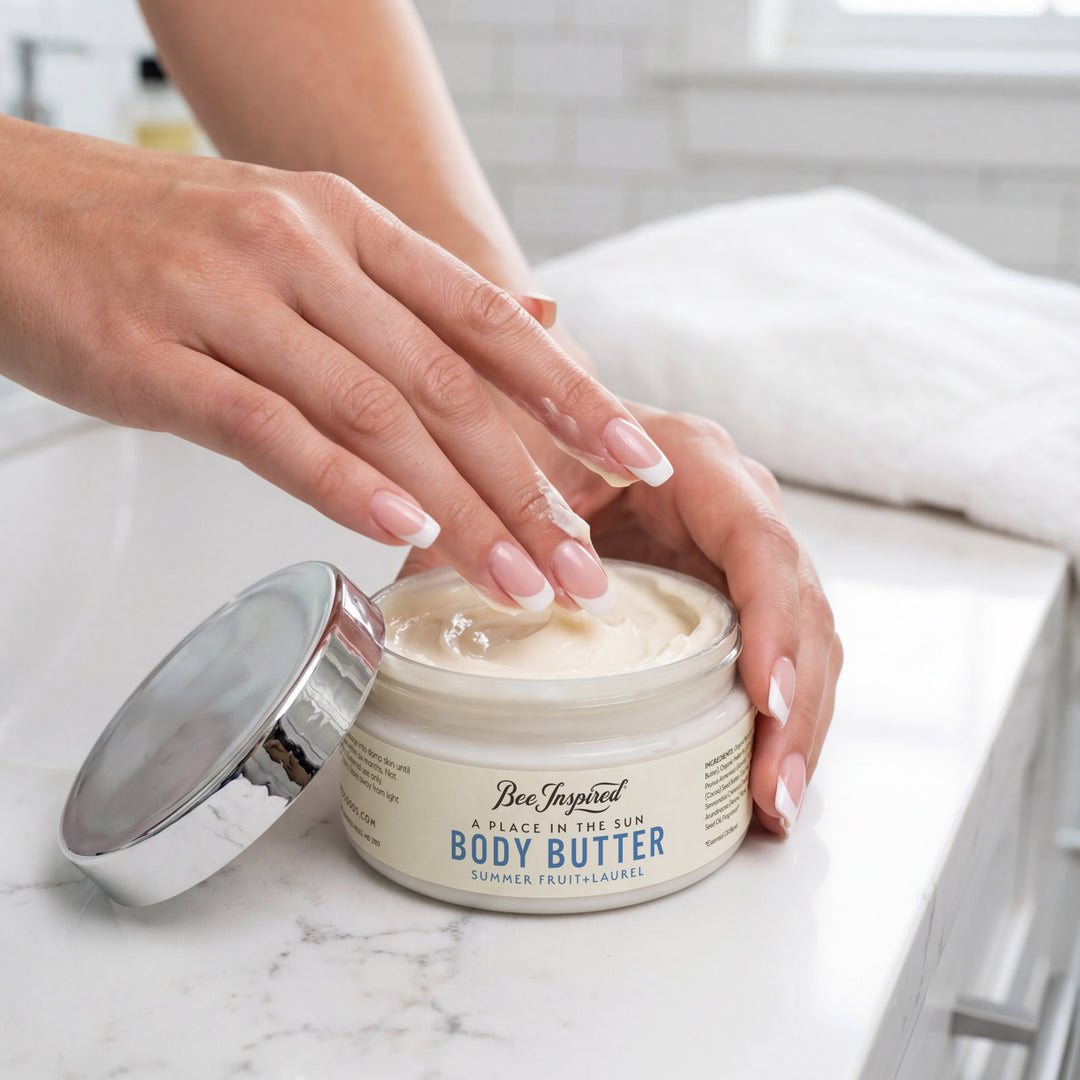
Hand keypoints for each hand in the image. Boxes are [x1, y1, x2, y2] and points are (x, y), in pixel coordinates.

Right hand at [0, 117, 667, 612]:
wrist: (13, 206)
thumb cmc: (165, 240)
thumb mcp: (306, 240)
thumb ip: (417, 297)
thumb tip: (537, 330)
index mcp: (351, 228)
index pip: (487, 319)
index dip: (571, 395)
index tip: (634, 459)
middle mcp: (305, 254)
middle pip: (446, 384)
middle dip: (529, 485)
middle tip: (582, 566)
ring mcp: (232, 303)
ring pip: (374, 415)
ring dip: (457, 508)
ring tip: (516, 580)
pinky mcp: (160, 359)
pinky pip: (269, 429)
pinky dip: (343, 485)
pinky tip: (398, 531)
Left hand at [404, 393, 841, 837]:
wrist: (538, 429)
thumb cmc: (528, 438)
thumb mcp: (511, 472)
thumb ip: (508, 521)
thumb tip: (508, 594)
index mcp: (694, 461)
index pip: (757, 541)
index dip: (771, 621)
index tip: (763, 697)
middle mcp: (735, 505)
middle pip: (798, 604)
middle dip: (795, 702)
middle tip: (771, 790)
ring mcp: (738, 555)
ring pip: (801, 640)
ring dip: (795, 725)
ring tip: (772, 806)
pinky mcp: (729, 594)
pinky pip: (775, 655)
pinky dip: (776, 718)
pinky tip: (761, 776)